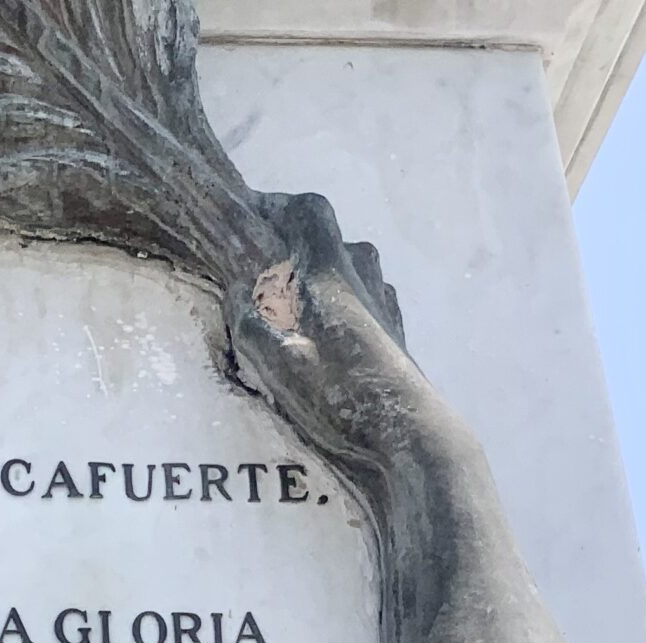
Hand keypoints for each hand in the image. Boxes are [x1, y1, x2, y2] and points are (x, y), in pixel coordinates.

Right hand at [225, 194, 450, 486]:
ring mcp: (385, 306)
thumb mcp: (272, 358)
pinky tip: (329, 329)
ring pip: (354, 267)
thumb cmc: (335, 395)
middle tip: (267, 264)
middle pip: (333, 238)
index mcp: (330, 275)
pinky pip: (367, 297)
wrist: (406, 433)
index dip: (280, 206)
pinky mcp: (396, 334)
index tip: (255, 214)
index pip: (309, 213)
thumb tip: (239, 288)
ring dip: (322, 271)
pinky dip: (342, 299)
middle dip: (298, 242)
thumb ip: (250, 317)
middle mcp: (363, 279)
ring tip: (295, 298)